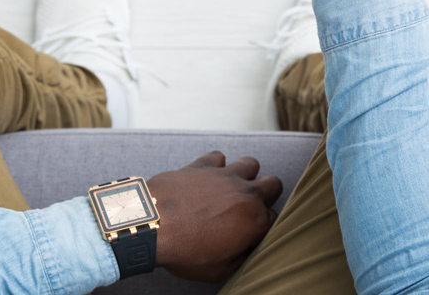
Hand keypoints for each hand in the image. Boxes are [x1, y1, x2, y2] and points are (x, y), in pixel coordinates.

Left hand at [146, 151, 282, 282]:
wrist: (154, 223)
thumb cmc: (184, 250)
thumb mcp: (217, 271)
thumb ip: (239, 257)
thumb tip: (244, 249)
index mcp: (255, 220)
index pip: (274, 218)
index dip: (263, 227)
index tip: (251, 233)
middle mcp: (246, 193)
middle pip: (274, 183)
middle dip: (266, 194)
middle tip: (249, 207)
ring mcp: (226, 175)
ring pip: (251, 163)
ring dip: (246, 174)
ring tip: (232, 188)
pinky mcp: (205, 164)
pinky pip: (218, 157)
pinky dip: (215, 165)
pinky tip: (207, 177)